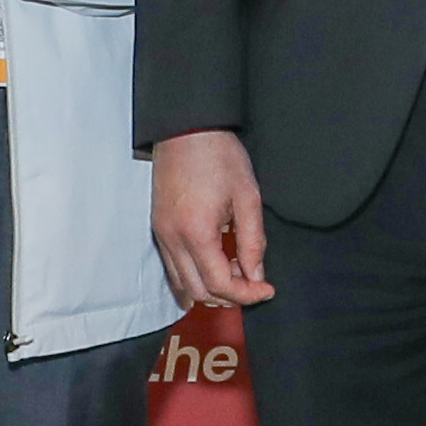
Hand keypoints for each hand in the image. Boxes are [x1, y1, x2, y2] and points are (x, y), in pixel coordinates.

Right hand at [153, 128, 275, 310]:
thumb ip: (253, 242)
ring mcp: (161, 234)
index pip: (220, 284)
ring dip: (210, 288)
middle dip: (229, 297)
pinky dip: (194, 276)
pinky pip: (173, 267)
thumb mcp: (247, 198)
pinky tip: (215, 264)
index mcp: (196, 232)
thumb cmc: (218, 156)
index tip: (267, 290)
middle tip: (254, 284)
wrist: (186, 129)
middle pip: (198, 291)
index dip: (247, 295)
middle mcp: (172, 239)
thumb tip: (256, 276)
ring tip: (237, 272)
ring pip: (182, 283)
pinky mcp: (158, 228)